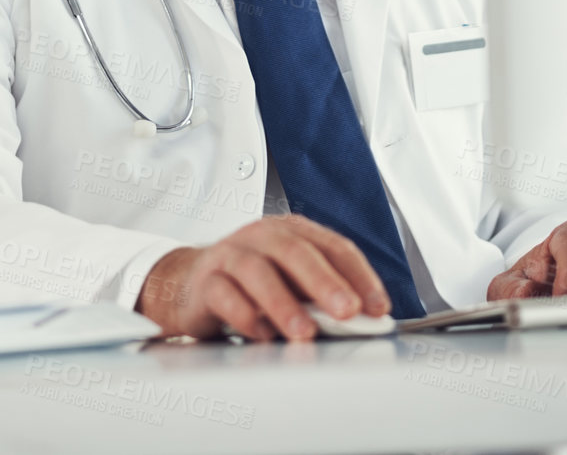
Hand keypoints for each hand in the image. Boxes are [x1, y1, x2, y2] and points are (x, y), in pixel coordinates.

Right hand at [135, 215, 389, 341]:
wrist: (189, 283)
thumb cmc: (251, 284)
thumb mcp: (291, 282)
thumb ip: (322, 295)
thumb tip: (363, 319)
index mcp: (292, 232)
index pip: (333, 247)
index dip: (359, 276)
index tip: (377, 307)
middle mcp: (262, 237)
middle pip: (296, 252)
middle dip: (325, 283)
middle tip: (347, 311)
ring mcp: (230, 255)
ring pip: (257, 271)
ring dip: (284, 304)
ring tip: (304, 333)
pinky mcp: (205, 281)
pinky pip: (224, 295)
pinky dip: (245, 315)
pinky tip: (262, 334)